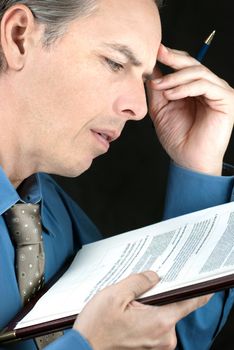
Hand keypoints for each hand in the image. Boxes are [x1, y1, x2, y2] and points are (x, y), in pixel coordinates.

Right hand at [74, 271, 210, 349]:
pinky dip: (148, 313)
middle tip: (146, 282)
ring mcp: (158, 344)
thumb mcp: (116, 295)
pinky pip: (156, 323)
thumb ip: (139, 281)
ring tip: (132, 298)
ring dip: (152, 303)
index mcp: (159, 322)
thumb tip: (154, 275)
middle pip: (174, 304)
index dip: (195, 286)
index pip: (190, 301)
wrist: (84, 349)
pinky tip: (131, 309)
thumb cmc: (97, 327)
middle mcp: (164, 337)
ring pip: (163, 313)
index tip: (197, 276)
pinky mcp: (151, 346)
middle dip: (161, 291)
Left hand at [147, 44, 233, 174]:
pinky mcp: (226, 99)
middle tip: (157, 54)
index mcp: (194, 89)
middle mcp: (208, 87)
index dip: (170, 57)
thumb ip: (158, 89)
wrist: (188, 159)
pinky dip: (186, 87)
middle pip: (192, 63)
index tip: (153, 51)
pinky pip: (205, 85)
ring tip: (160, 87)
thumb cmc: (177, 137)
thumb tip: (151, 68)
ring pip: (198, 72)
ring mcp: (218, 92)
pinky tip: (171, 95)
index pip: (184, 66)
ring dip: (176, 77)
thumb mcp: (160, 109)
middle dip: (173, 58)